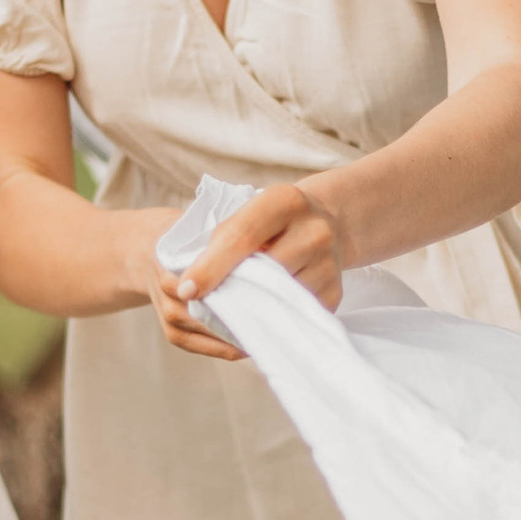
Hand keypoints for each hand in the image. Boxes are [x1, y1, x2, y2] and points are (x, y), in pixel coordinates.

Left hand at [148, 180, 343, 359]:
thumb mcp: (250, 214)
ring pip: (277, 297)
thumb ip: (223, 241)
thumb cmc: (271, 223)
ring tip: (228, 310)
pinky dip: (270, 318)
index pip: (242, 236)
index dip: (210, 266)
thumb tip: (192, 289)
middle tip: (201, 306)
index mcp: (285, 200)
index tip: (186, 291)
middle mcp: (315, 229)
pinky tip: (256, 315)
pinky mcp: (334, 293)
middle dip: (228, 290)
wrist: (328, 223)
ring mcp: (329, 263)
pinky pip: (293, 314)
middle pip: (262, 271)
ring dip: (248, 308)